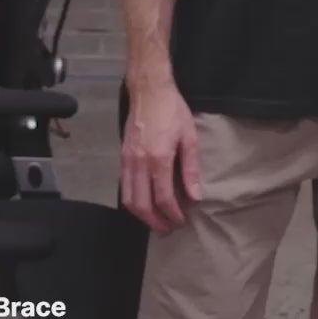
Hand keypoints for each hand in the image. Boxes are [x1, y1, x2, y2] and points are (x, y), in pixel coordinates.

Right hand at [120, 83, 201, 232]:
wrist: (149, 90)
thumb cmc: (172, 110)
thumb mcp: (189, 137)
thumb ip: (191, 169)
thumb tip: (195, 195)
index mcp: (158, 158)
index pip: (163, 198)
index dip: (172, 214)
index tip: (181, 221)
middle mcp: (139, 162)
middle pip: (141, 204)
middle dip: (154, 221)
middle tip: (167, 229)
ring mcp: (127, 159)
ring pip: (127, 198)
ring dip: (140, 215)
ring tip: (155, 220)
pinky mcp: (121, 155)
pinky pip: (123, 185)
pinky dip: (132, 200)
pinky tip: (143, 201)